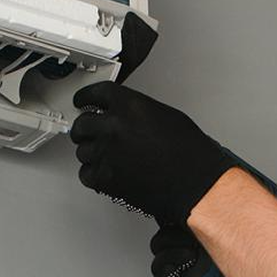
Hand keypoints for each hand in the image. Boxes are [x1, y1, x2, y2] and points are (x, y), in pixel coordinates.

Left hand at [71, 81, 238, 223]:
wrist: (195, 183)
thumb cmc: (190, 153)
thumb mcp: (165, 115)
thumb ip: (136, 111)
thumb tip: (123, 115)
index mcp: (130, 105)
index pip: (95, 93)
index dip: (85, 97)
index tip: (81, 101)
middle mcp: (114, 126)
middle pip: (82, 123)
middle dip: (85, 128)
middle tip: (88, 132)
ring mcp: (107, 152)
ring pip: (82, 150)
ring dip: (91, 152)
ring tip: (108, 157)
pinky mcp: (105, 178)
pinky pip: (86, 173)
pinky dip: (94, 174)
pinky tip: (108, 172)